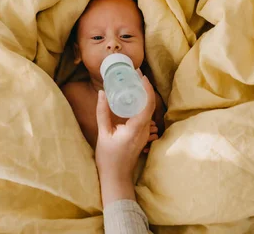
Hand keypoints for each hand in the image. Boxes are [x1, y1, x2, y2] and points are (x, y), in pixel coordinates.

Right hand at [95, 75, 155, 205]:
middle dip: (146, 87)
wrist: (116, 178)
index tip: (141, 75)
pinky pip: (145, 116)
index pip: (147, 103)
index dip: (146, 88)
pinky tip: (133, 99)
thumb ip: (103, 113)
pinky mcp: (142, 135)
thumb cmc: (109, 158)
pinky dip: (141, 104)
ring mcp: (145, 133)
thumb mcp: (103, 133)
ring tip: (134, 83)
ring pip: (149, 110)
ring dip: (144, 95)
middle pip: (151, 104)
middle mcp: (144, 130)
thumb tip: (102, 93)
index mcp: (136, 128)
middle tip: (136, 74)